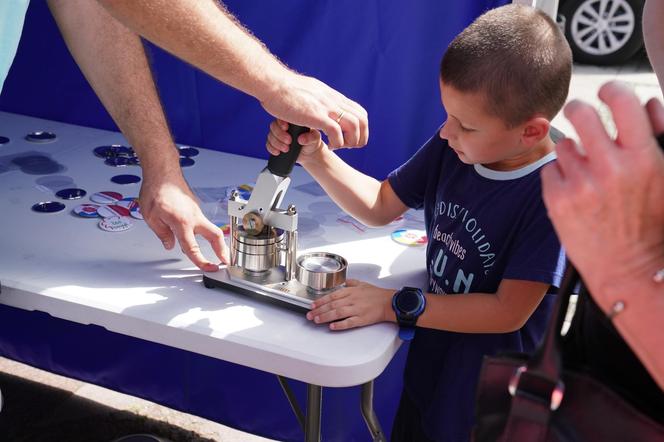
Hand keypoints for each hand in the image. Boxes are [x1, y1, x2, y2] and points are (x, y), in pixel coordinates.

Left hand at [139, 170, 229, 271]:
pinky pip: (202, 222)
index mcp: (182, 223)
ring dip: (216, 241)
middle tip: (226, 261)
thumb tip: (170, 245)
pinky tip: (197, 235)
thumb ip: (162, 233)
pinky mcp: (195, 207)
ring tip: (218, 252)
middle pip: (215, 236)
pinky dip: (203, 231)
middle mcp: (194, 217)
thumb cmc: (156, 189)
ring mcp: (197, 211)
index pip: (193, 248)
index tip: (209, 268)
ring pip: (210, 229)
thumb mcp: (150, 216)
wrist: (162, 171)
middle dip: (223, 250)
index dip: (201, 261)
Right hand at [260, 72, 368, 148]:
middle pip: (361, 120)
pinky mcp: (316, 115)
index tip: (351, 137)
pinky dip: (336, 143)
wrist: (273, 83)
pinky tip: (329, 146)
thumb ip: (318, 98)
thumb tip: (320, 101)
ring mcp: (326, 107)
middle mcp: (333, 100)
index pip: (359, 112)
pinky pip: (336, 132)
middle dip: (360, 137)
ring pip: (353, 126)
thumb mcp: (309, 91)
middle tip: (349, 146)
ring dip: (350, 141)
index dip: (361, 128)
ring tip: (339, 147)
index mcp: (333, 96)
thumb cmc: (285, 89)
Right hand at [266, 119, 325, 163]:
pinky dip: (271, 149)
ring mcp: (278, 134)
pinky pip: (268, 144)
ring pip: (270, 136)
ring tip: (286, 149)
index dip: (281, 122)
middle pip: (273, 126)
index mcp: (292, 119)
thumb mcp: (315, 138)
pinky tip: (277, 152)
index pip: (282, 117)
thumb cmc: (313, 142)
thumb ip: (311, 137)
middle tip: (289, 142)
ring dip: (276, 143)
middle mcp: (283, 125)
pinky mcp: (275, 143)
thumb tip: (301, 139)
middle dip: (279, 135)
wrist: (310, 154)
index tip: (286, 128)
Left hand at [306, 279, 394, 330]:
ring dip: (325, 317)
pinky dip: (339, 325)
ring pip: (337, 313)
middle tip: (310, 315)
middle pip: (332, 305)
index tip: (313, 305)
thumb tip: (344, 282)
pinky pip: (348, 322)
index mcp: (350, 291)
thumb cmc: (376, 294)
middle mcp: (352, 300)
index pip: (332, 295)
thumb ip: (351, 283)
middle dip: (319, 310)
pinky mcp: (361, 319)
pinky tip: (332, 326)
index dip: (321, 301)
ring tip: (317, 320)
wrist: (388, 302)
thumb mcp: (362, 284)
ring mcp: (356, 310)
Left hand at [541, 81, 663, 301]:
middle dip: (580, 110)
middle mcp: (611, 167)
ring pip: (565, 144)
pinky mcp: (557, 199)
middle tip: (582, 116)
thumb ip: (655, 137)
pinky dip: (560, 176)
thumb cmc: (650, 222)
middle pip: (581, 112)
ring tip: (588, 175)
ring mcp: (581, 183)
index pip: (623, 100)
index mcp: (644, 158)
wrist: (629, 269)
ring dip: (573, 152)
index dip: (612, 88)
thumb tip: (645, 103)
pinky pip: (550, 168)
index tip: (606, 91)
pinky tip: (575, 192)